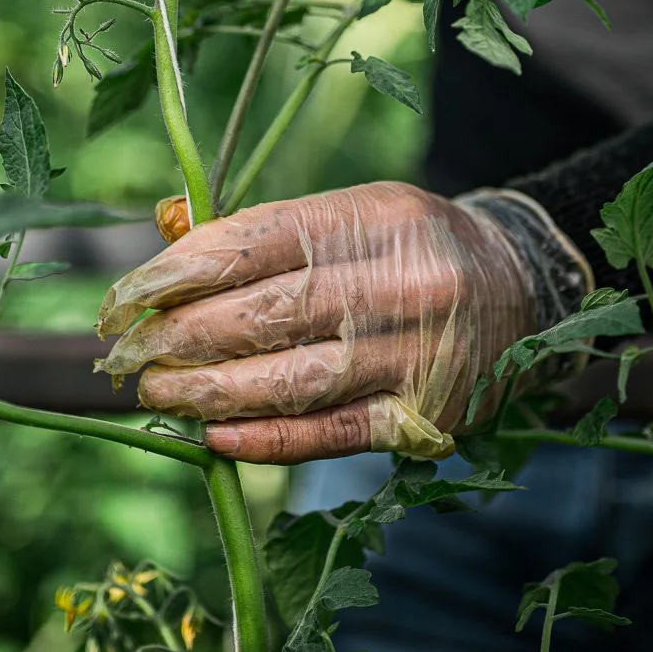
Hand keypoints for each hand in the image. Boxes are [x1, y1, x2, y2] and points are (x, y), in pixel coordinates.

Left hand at [96, 182, 572, 465]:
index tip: (126, 294)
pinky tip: (215, 436)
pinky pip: (332, 434)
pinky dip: (267, 440)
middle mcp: (404, 282)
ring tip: (157, 393)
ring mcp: (419, 354)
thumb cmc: (413, 247)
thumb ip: (265, 227)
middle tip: (126, 353)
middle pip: (269, 313)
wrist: (526, 292)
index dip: (180, 271)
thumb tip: (167, 236)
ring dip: (211, 392)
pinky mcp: (427, 418)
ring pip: (294, 379)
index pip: (259, 242)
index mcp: (378, 217)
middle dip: (182, 336)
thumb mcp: (354, 212)